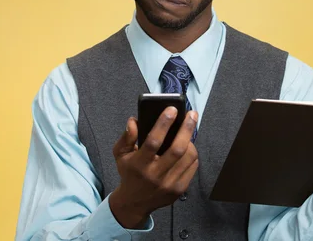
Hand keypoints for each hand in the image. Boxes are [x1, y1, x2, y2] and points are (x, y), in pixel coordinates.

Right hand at [108, 107, 198, 228]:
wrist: (135, 203)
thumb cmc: (129, 172)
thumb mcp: (120, 154)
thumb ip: (126, 136)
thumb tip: (134, 120)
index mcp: (139, 165)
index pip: (153, 141)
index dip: (163, 124)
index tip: (172, 110)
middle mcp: (155, 176)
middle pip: (177, 149)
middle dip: (187, 128)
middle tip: (192, 114)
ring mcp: (169, 184)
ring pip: (188, 157)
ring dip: (190, 141)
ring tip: (187, 132)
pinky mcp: (180, 190)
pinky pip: (193, 166)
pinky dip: (192, 154)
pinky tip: (187, 147)